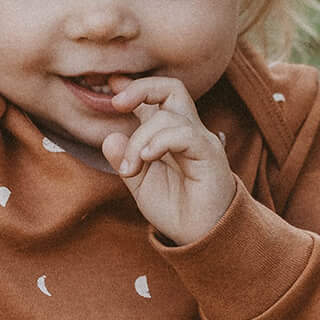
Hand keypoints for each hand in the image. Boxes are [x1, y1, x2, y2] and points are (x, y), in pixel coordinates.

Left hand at [102, 73, 236, 244]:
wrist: (201, 237)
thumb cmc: (176, 209)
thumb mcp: (141, 184)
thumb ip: (125, 161)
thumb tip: (109, 137)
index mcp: (169, 136)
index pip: (155, 99)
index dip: (133, 88)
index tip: (111, 83)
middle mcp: (186, 132)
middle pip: (172, 88)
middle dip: (142, 87)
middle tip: (116, 103)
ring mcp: (200, 141)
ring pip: (168, 117)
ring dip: (140, 140)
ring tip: (132, 169)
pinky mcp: (209, 154)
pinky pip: (184, 134)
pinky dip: (159, 142)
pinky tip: (146, 158)